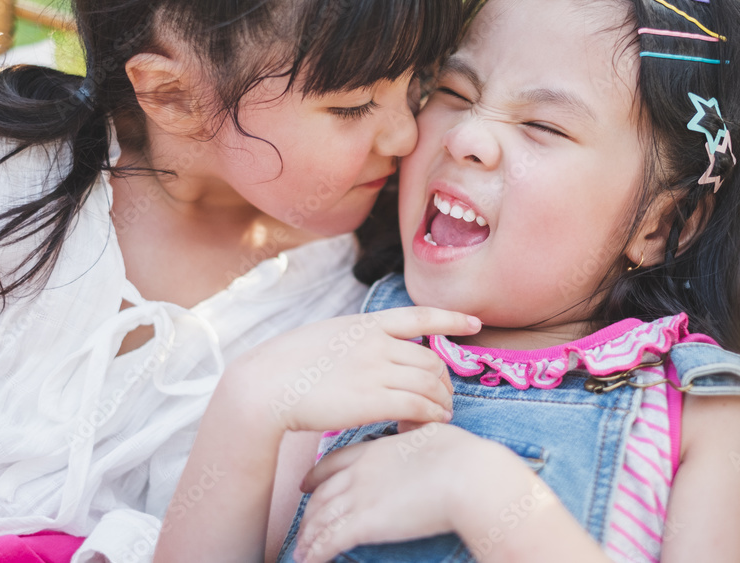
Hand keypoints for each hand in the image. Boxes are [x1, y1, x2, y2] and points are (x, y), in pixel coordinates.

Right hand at [230, 308, 480, 434]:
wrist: (265, 385)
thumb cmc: (287, 366)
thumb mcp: (326, 336)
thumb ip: (355, 340)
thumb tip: (373, 348)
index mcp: (365, 324)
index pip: (419, 316)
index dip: (451, 319)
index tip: (474, 323)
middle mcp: (376, 343)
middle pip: (431, 358)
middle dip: (444, 380)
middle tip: (443, 398)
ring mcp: (376, 370)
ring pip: (430, 383)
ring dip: (441, 401)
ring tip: (440, 415)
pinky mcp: (373, 400)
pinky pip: (419, 406)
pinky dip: (431, 416)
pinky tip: (428, 424)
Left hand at [292, 423, 499, 562]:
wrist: (465, 474)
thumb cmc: (459, 455)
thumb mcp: (429, 433)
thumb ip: (415, 434)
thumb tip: (417, 429)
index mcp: (374, 450)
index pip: (334, 462)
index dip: (316, 475)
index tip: (306, 483)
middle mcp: (360, 473)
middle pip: (321, 494)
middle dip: (308, 512)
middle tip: (302, 526)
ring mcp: (360, 498)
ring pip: (321, 519)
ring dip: (308, 538)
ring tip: (301, 550)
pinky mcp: (366, 524)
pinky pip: (330, 541)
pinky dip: (315, 552)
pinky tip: (309, 561)